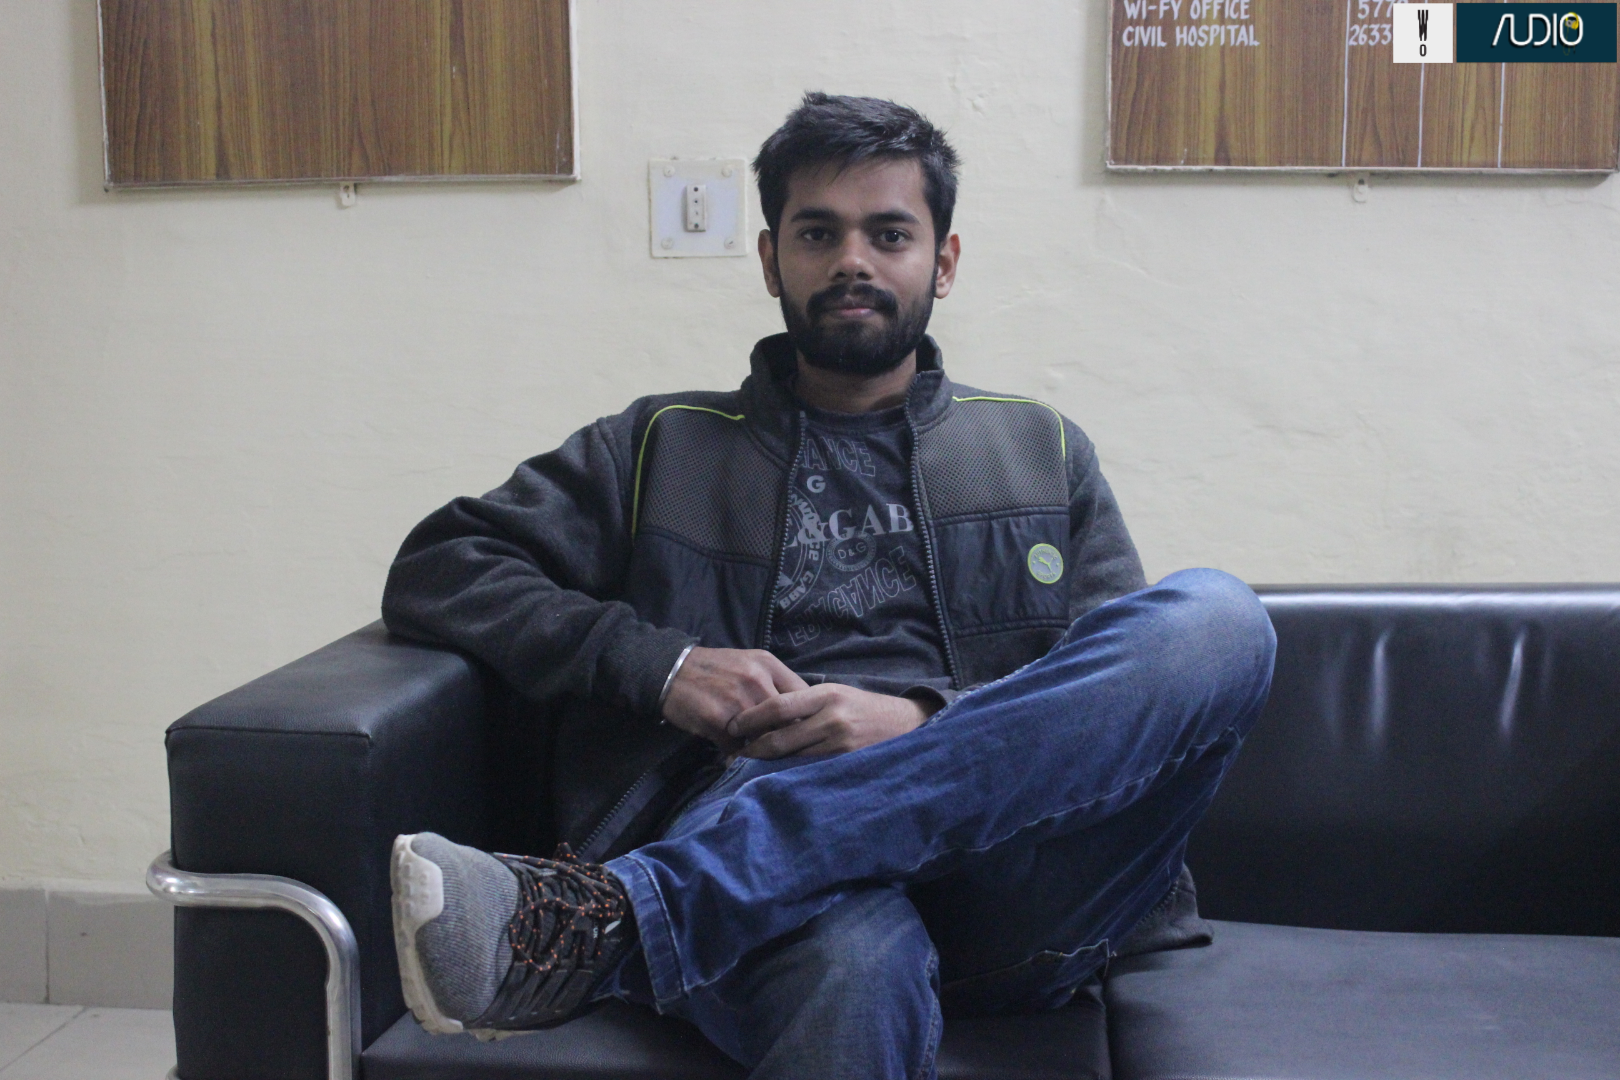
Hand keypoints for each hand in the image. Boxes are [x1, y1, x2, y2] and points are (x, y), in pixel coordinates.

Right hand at [662, 647, 808, 750]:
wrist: (672, 670)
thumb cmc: (715, 669)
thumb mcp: (750, 663)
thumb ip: (775, 682)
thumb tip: (801, 712)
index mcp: (768, 665)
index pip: (804, 697)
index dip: (805, 716)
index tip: (802, 729)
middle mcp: (757, 682)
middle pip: (788, 721)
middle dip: (787, 738)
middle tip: (784, 750)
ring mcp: (738, 702)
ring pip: (766, 738)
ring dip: (764, 751)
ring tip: (760, 756)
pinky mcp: (718, 722)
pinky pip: (739, 749)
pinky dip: (738, 756)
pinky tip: (735, 755)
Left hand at [728, 684, 937, 759]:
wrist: (906, 726)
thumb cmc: (863, 708)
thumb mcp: (836, 694)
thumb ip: (804, 703)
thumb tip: (763, 714)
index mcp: (825, 695)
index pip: (777, 706)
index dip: (750, 718)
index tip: (732, 725)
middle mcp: (831, 718)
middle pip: (780, 738)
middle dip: (752, 748)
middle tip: (733, 754)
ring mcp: (840, 745)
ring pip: (791, 758)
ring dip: (767, 764)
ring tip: (748, 766)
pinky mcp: (845, 764)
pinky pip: (808, 771)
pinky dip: (789, 773)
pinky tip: (776, 776)